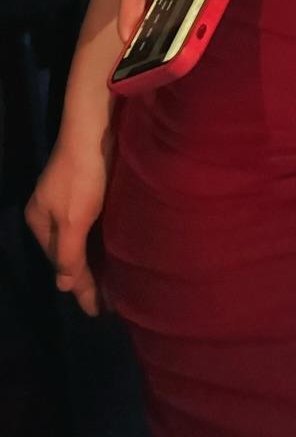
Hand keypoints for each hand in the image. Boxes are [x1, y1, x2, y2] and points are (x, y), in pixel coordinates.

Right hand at [26, 125, 111, 316]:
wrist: (95, 126)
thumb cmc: (83, 175)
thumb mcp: (73, 220)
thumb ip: (68, 254)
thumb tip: (63, 286)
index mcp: (39, 221)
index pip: (61, 263)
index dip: (80, 287)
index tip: (97, 310)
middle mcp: (50, 211)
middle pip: (67, 251)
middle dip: (85, 274)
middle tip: (107, 300)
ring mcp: (68, 197)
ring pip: (81, 237)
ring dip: (95, 256)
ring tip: (113, 280)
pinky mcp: (88, 185)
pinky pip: (92, 222)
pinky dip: (101, 238)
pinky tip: (114, 245)